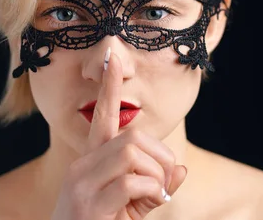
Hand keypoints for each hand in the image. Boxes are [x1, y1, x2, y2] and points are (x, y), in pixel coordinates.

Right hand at [50, 47, 187, 219]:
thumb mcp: (133, 206)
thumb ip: (155, 186)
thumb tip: (181, 170)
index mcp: (91, 161)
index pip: (101, 116)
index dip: (109, 88)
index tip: (111, 58)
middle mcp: (82, 166)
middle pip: (131, 136)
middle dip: (159, 156)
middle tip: (165, 182)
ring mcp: (82, 185)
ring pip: (131, 152)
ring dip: (156, 174)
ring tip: (157, 195)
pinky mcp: (89, 206)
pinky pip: (132, 182)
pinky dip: (153, 191)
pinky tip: (153, 203)